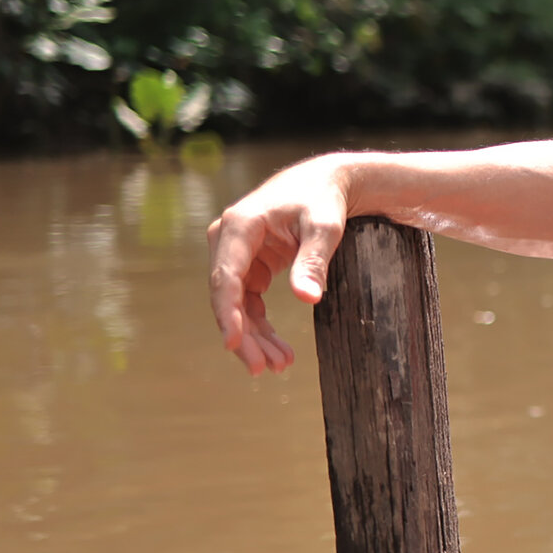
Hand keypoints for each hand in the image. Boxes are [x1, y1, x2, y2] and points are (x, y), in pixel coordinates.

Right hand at [206, 156, 354, 374]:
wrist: (325, 183)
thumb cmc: (324, 200)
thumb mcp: (325, 227)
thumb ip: (314, 261)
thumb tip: (307, 299)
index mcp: (240, 226)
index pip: (226, 276)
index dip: (228, 312)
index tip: (233, 342)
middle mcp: (228, 239)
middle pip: (226, 296)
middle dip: (243, 335)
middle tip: (263, 369)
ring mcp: (236, 254)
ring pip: (237, 304)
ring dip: (254, 337)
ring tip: (280, 366)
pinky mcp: (249, 265)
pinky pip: (249, 302)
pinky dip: (261, 327)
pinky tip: (279, 350)